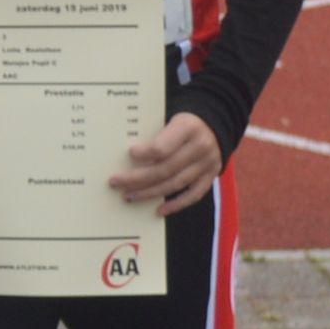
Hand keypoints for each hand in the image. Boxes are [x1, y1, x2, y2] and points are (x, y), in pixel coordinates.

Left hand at [109, 112, 224, 214]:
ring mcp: (208, 163)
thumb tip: (124, 155)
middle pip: (165, 169)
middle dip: (137, 179)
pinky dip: (176, 205)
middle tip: (116, 182)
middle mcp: (200, 146)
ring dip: (150, 193)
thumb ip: (154, 135)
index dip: (145, 154)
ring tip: (129, 196)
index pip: (163, 147)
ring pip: (176, 183)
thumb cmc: (182, 123)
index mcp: (187, 127)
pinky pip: (194, 195)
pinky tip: (159, 210)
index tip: (130, 155)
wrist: (213, 125)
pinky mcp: (211, 175)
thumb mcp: (169, 118)